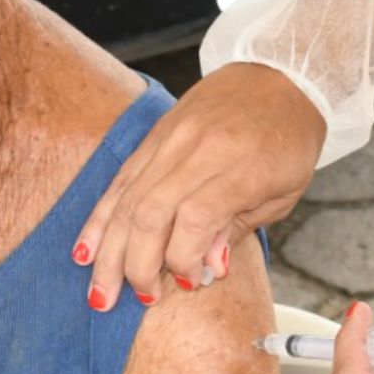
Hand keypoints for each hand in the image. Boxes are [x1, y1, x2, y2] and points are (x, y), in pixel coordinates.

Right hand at [74, 63, 324, 306]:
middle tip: (140, 299)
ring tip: (100, 291)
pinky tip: (85, 248)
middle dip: (137, 266)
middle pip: (150, 214)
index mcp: (240, 167)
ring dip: (108, 251)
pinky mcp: (154, 135)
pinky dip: (100, 217)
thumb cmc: (289, 137)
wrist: (280, 73)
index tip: (190, 283)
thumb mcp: (284, 191)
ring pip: (127, 199)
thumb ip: (239, 228)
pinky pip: (120, 179)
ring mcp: (170, 139)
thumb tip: (205, 268)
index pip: (195, 220)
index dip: (183, 260)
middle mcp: (198, 151)